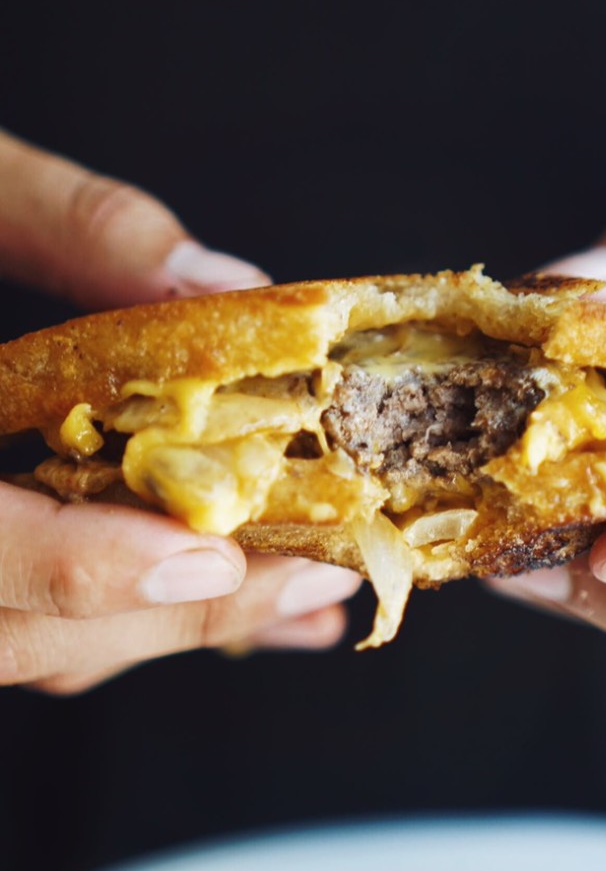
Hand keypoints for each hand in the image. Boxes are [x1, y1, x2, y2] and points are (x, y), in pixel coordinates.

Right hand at [0, 130, 359, 691]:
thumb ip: (75, 229)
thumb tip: (226, 286)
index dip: (81, 566)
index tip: (209, 558)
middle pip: (17, 628)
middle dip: (172, 618)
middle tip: (311, 587)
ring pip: (27, 641)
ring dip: (169, 631)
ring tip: (300, 606)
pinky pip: (31, 618)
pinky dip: (131, 616)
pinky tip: (223, 595)